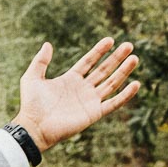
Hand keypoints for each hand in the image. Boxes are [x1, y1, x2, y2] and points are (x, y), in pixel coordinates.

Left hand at [12, 38, 139, 150]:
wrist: (35, 126)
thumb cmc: (31, 104)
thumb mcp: (32, 77)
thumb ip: (40, 61)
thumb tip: (48, 44)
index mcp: (70, 79)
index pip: (88, 62)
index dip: (99, 51)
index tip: (110, 40)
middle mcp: (82, 89)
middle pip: (104, 70)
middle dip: (116, 58)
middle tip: (129, 45)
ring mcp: (90, 101)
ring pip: (111, 83)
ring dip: (123, 71)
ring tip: (134, 58)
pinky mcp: (94, 113)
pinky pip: (114, 103)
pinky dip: (125, 95)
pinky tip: (135, 84)